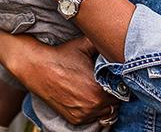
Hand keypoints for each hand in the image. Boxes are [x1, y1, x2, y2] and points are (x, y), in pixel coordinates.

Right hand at [0, 17, 118, 124]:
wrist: (38, 68)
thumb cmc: (62, 55)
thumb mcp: (85, 45)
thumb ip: (103, 44)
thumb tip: (115, 41)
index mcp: (99, 88)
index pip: (122, 90)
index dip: (120, 82)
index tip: (114, 75)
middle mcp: (93, 104)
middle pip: (116, 102)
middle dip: (113, 92)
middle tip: (106, 81)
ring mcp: (84, 114)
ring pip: (106, 112)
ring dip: (105, 102)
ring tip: (96, 88)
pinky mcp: (75, 119)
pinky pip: (93, 118)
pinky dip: (93, 109)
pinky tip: (87, 96)